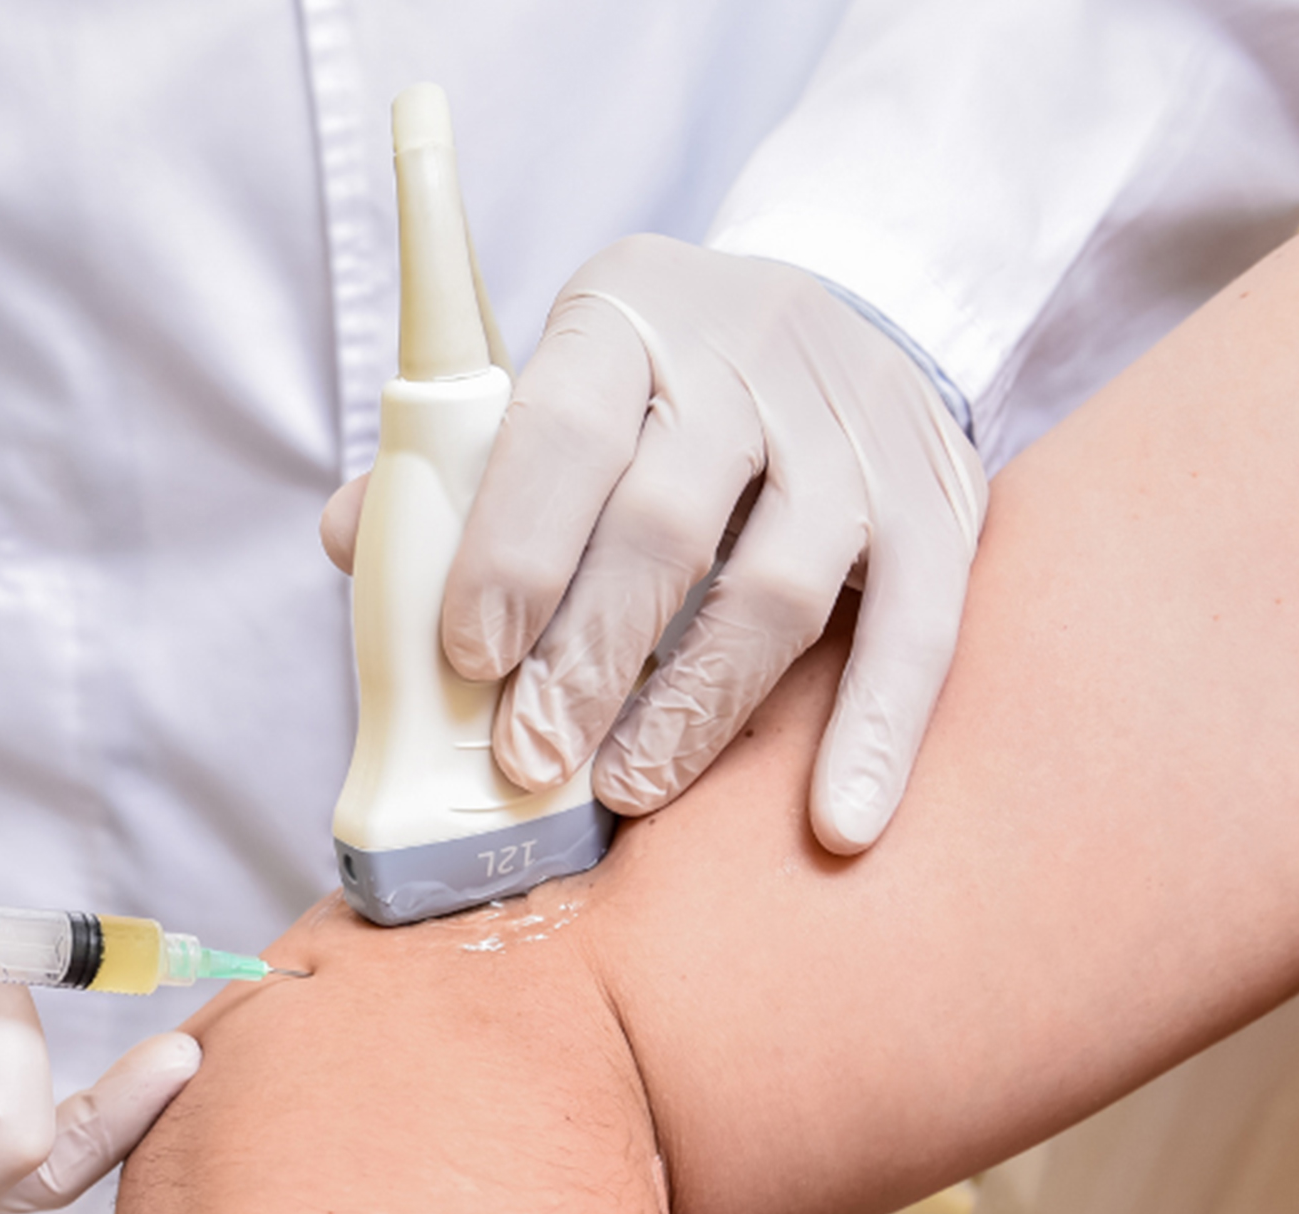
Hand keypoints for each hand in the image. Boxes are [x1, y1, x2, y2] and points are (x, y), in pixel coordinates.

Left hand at [327, 235, 986, 852]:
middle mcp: (749, 358)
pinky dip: (873, 733)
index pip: (560, 430)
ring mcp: (856, 433)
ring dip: (695, 708)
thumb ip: (457, 465)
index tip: (471, 657)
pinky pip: (916, 632)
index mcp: (626, 316)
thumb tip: (357, 540)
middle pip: (662, 526)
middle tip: (529, 760)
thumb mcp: (559, 377)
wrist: (851, 306)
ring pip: (776, 589)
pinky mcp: (940, 502)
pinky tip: (834, 821)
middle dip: (587, 658)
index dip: (511, 549)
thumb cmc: (657, 382)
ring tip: (626, 789)